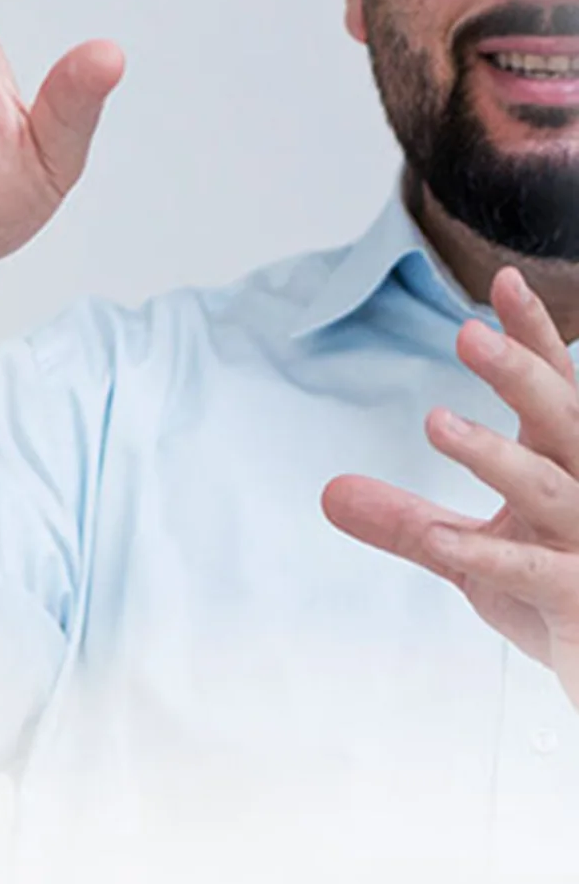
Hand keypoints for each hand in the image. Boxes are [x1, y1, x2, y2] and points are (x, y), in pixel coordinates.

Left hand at [323, 267, 578, 708]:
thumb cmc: (556, 602)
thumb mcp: (472, 559)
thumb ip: (408, 521)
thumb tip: (329, 493)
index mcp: (571, 468)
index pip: (559, 390)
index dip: (534, 337)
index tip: (505, 280)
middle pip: (565, 421)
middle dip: (521, 374)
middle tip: (465, 333)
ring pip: (550, 488)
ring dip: (493, 456)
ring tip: (436, 421)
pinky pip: (535, 570)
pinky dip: (487, 553)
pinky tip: (442, 539)